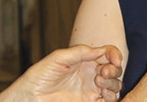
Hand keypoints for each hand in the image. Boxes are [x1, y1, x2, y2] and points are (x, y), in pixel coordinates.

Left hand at [0, 44, 122, 101]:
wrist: (31, 96)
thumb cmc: (40, 75)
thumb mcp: (59, 57)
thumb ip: (80, 52)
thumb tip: (101, 50)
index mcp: (85, 59)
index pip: (107, 53)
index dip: (115, 55)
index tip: (115, 60)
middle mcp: (90, 73)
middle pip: (114, 69)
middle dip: (114, 70)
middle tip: (103, 73)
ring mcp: (91, 89)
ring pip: (114, 85)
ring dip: (113, 84)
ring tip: (99, 84)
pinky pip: (109, 100)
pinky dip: (112, 98)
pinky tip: (102, 96)